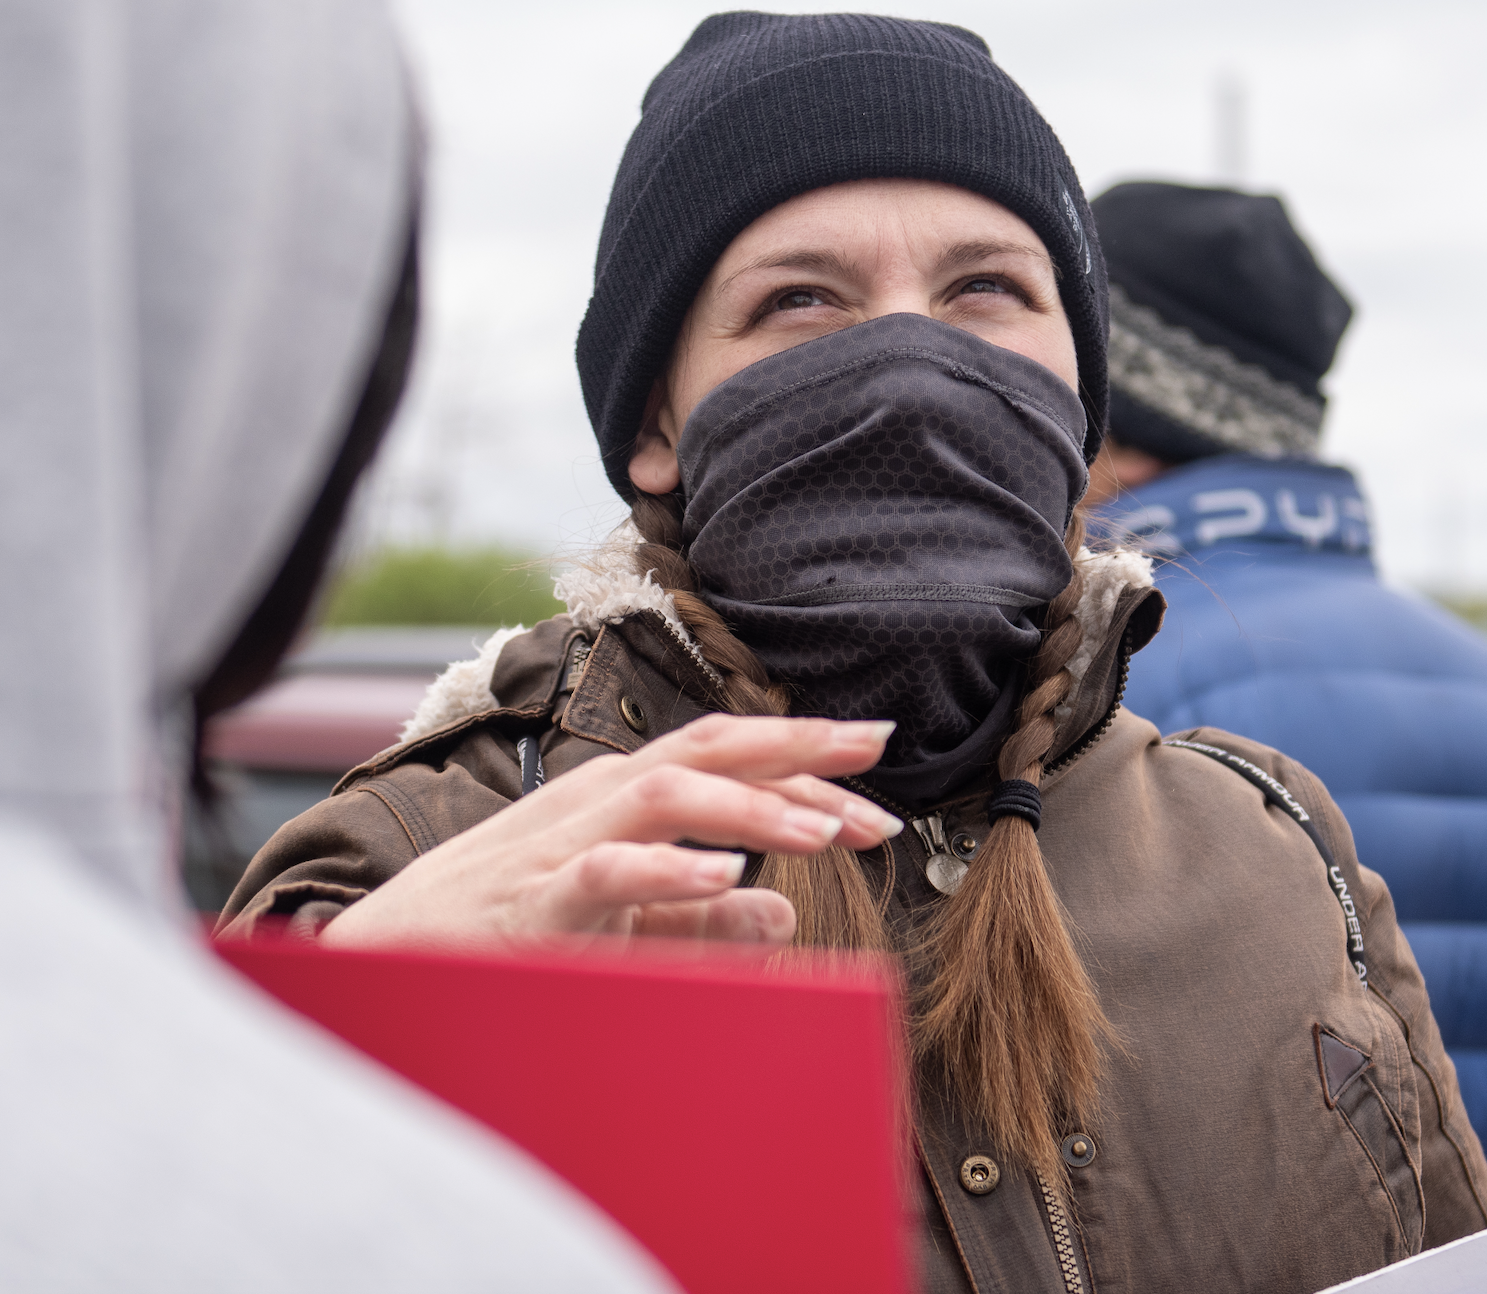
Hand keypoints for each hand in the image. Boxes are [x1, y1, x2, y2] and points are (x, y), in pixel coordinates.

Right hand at [319, 715, 899, 952]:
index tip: (877, 773)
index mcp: (621, 798)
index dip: (804, 759)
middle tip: (878, 755)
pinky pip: (607, 871)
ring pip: (667, 795)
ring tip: (824, 830)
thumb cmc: (497, 934)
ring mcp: (562, 842)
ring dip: (752, 807)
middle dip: (797, 748)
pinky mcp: (532, 899)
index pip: (726, 759)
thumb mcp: (618, 922)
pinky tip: (726, 875)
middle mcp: (598, 800)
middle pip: (710, 751)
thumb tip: (783, 914)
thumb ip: (698, 919)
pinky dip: (668, 869)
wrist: (382, 965)